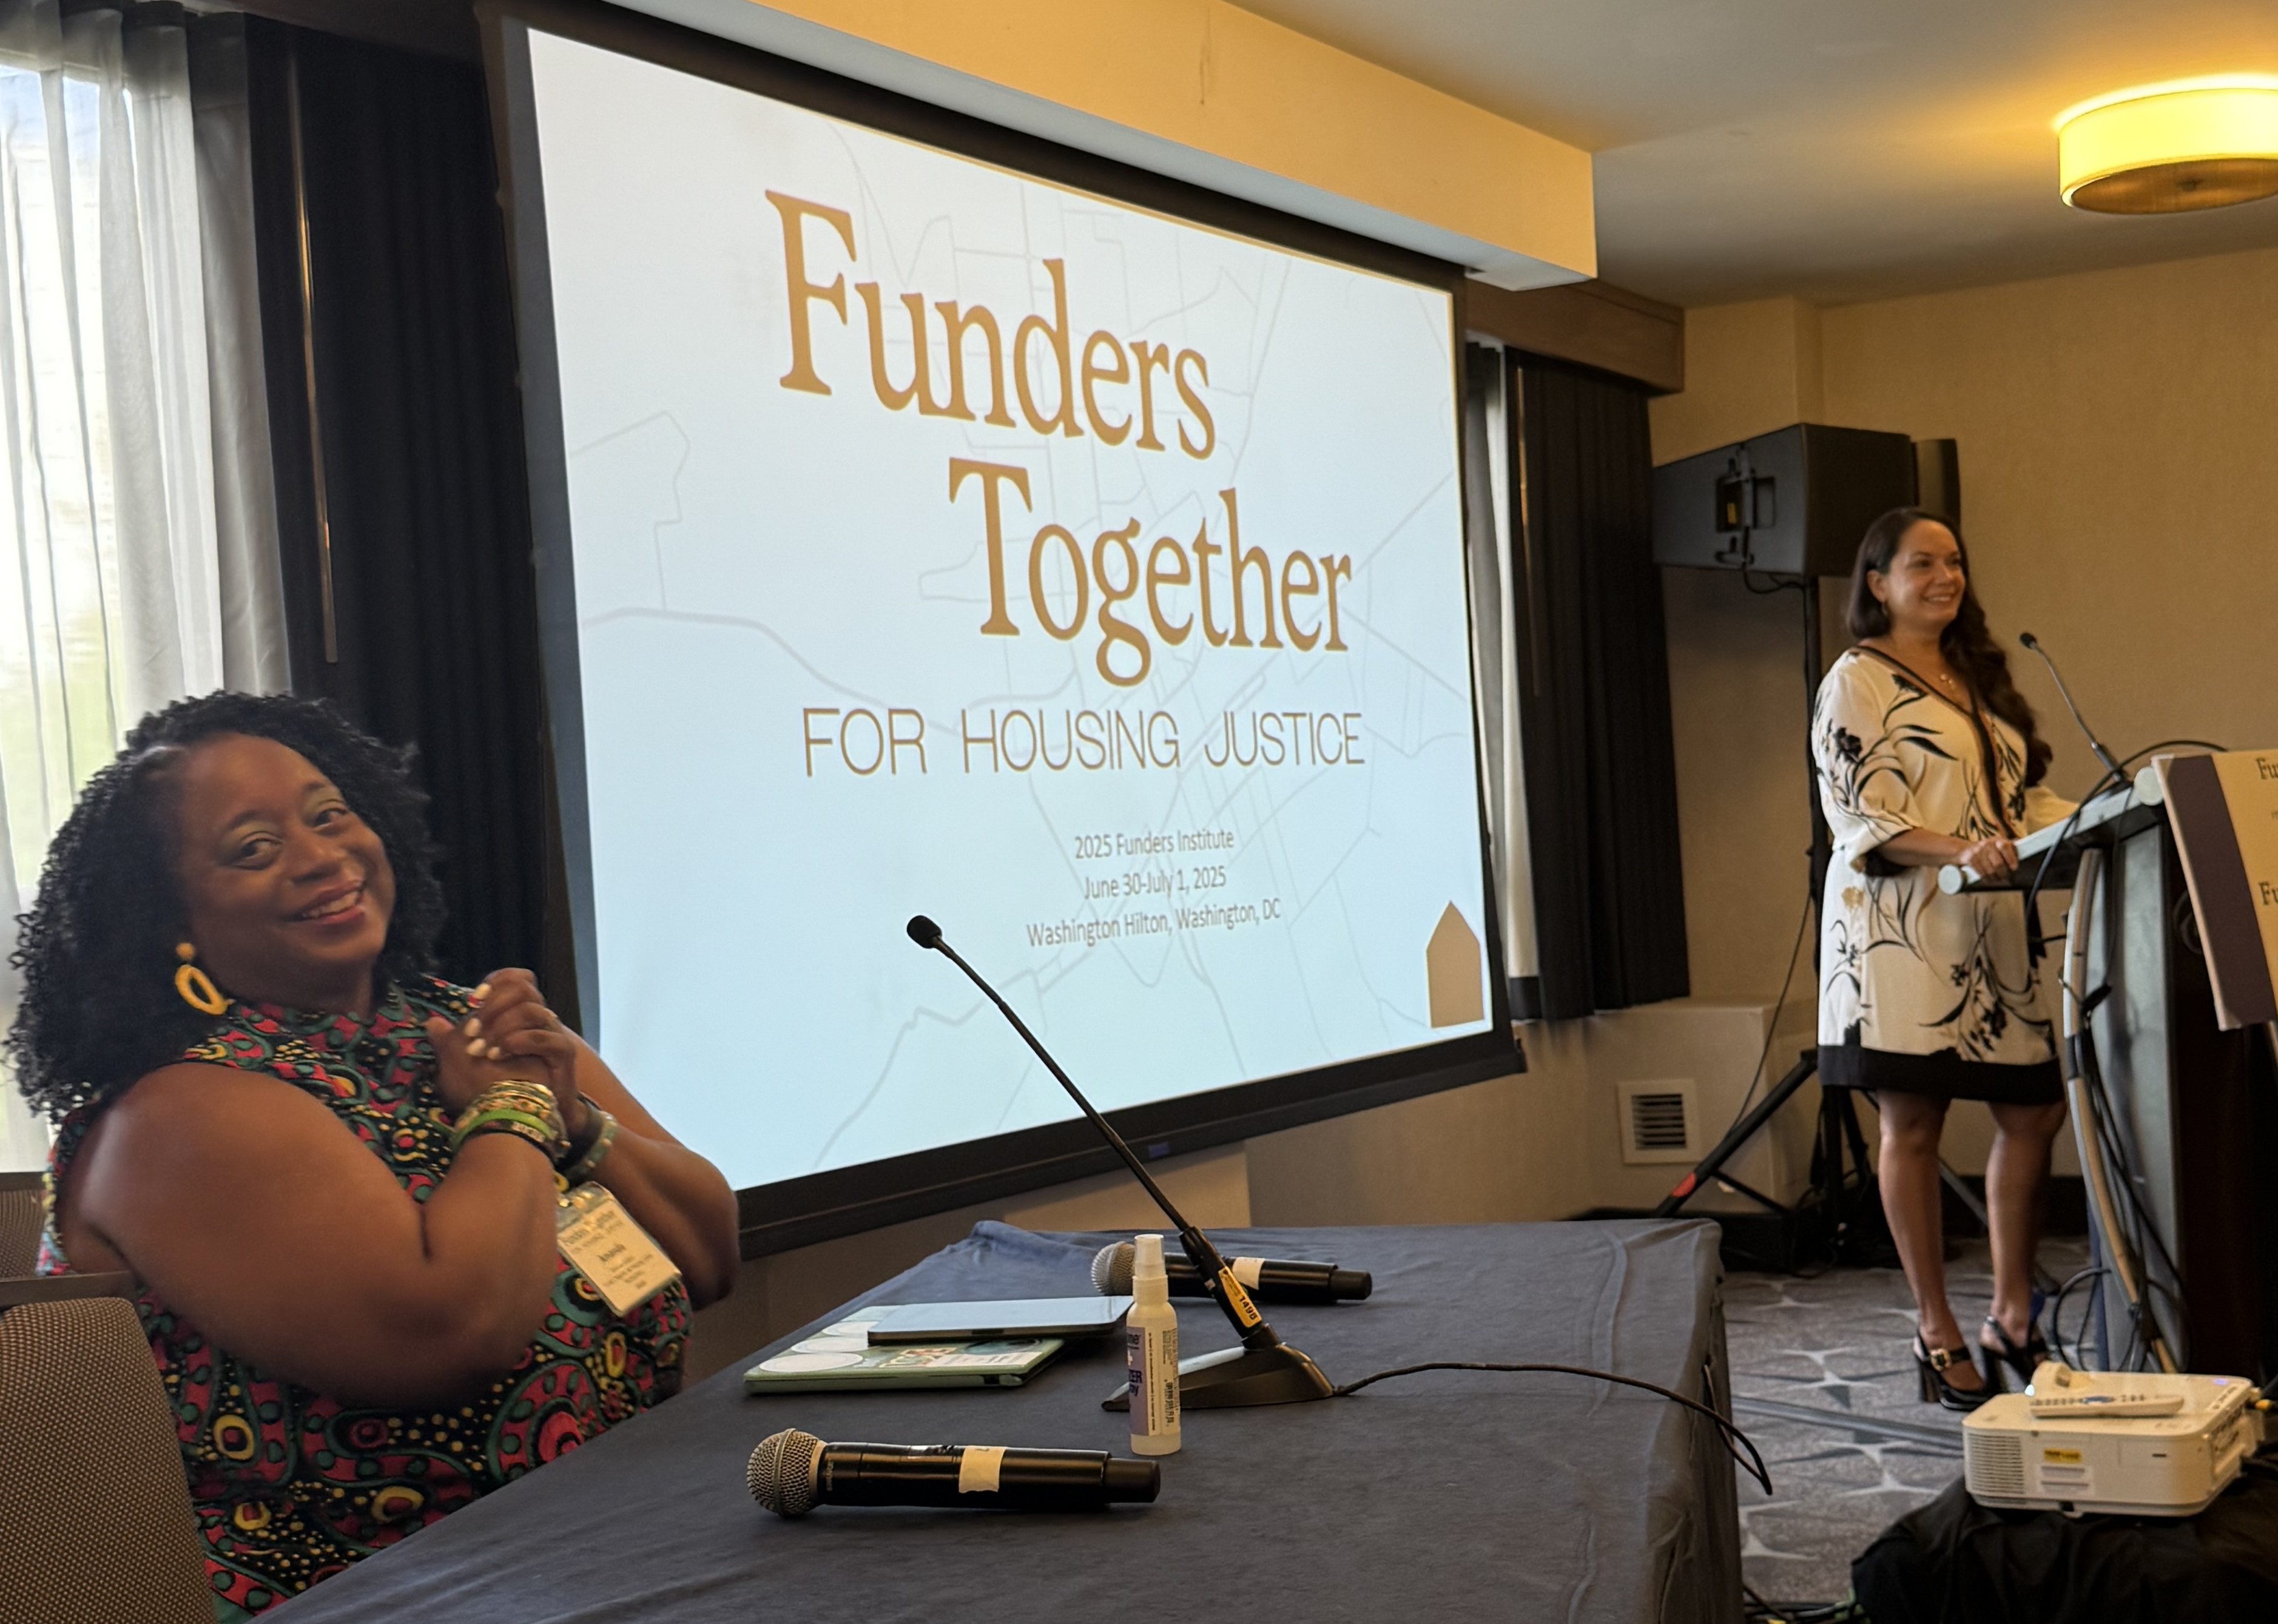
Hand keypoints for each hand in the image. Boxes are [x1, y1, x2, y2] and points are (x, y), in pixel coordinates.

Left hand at [424, 969, 587, 1137]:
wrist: (526, 1118)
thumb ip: (449, 1042)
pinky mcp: (562, 1054)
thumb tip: (432, 1023)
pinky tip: (498, 1056)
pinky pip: (546, 1038)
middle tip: (472, 1030)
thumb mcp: (464, 1063)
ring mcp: (553, 1035)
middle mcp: (539, 1021)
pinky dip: (519, 1042)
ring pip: (533, 1011)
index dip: (498, 981)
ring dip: (501, 1027)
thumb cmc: (496, 1089)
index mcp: (519, 1016)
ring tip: (481, 1050)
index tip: (473, 999)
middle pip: (525, 989)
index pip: (519, 980)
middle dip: (494, 1006)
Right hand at [1957, 835, 2017, 880]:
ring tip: (1997, 879)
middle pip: (1998, 863)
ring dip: (1995, 878)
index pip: (2005, 847)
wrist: (1965, 850)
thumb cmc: (1988, 850)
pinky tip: (1988, 879)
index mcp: (1998, 840)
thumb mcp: (1999, 846)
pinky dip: (1986, 878)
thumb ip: (2011, 848)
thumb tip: (2024, 848)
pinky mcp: (1971, 859)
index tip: (2014, 868)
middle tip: (2006, 879)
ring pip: (1990, 871)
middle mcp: (1987, 844)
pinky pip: (1981, 873)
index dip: (2011, 858)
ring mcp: (1978, 851)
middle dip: (2003, 874)